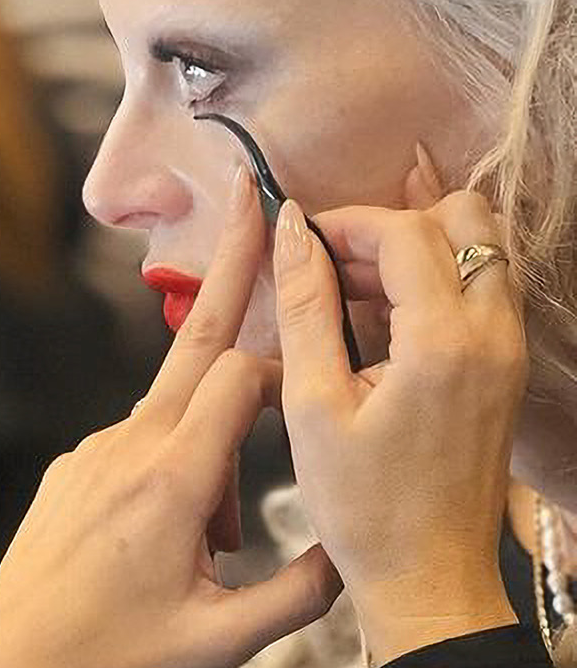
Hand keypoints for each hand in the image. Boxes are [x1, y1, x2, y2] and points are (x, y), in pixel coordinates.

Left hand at [0, 171, 341, 667]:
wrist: (13, 666)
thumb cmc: (113, 656)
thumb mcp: (225, 639)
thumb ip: (302, 589)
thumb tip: (351, 547)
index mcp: (174, 479)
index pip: (244, 378)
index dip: (288, 367)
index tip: (317, 364)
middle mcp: (129, 446)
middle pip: (195, 337)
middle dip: (230, 261)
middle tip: (252, 195)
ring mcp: (94, 450)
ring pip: (175, 415)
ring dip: (213, 449)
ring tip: (214, 546)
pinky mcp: (73, 465)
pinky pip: (139, 445)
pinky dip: (174, 469)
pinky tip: (168, 539)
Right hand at [273, 190, 526, 664]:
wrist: (428, 579)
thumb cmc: (364, 506)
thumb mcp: (313, 405)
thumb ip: (304, 307)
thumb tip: (291, 230)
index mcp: (445, 344)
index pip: (406, 232)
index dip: (346, 224)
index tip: (301, 244)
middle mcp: (494, 337)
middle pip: (464, 222)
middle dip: (392, 225)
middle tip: (336, 263)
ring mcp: (509, 353)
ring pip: (480, 250)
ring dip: (416, 251)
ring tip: (352, 292)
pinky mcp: (507, 369)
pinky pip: (482, 290)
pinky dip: (435, 281)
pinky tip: (381, 320)